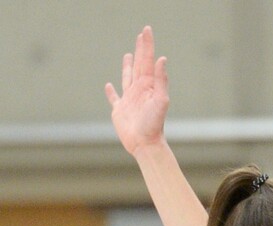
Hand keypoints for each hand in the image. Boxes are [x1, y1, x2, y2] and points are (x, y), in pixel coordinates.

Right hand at [105, 25, 168, 156]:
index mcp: (149, 86)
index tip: (146, 30)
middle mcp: (140, 91)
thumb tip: (162, 58)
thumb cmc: (154, 125)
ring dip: (128, 66)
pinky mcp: (120, 111)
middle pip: (139, 65)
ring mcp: (130, 100)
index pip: (148, 61)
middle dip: (140, 50)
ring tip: (128, 55)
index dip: (147, 45)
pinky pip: (114, 98)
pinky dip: (111, 92)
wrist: (145, 145)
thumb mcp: (160, 101)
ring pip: (128, 78)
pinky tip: (109, 86)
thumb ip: (161, 80)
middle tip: (141, 35)